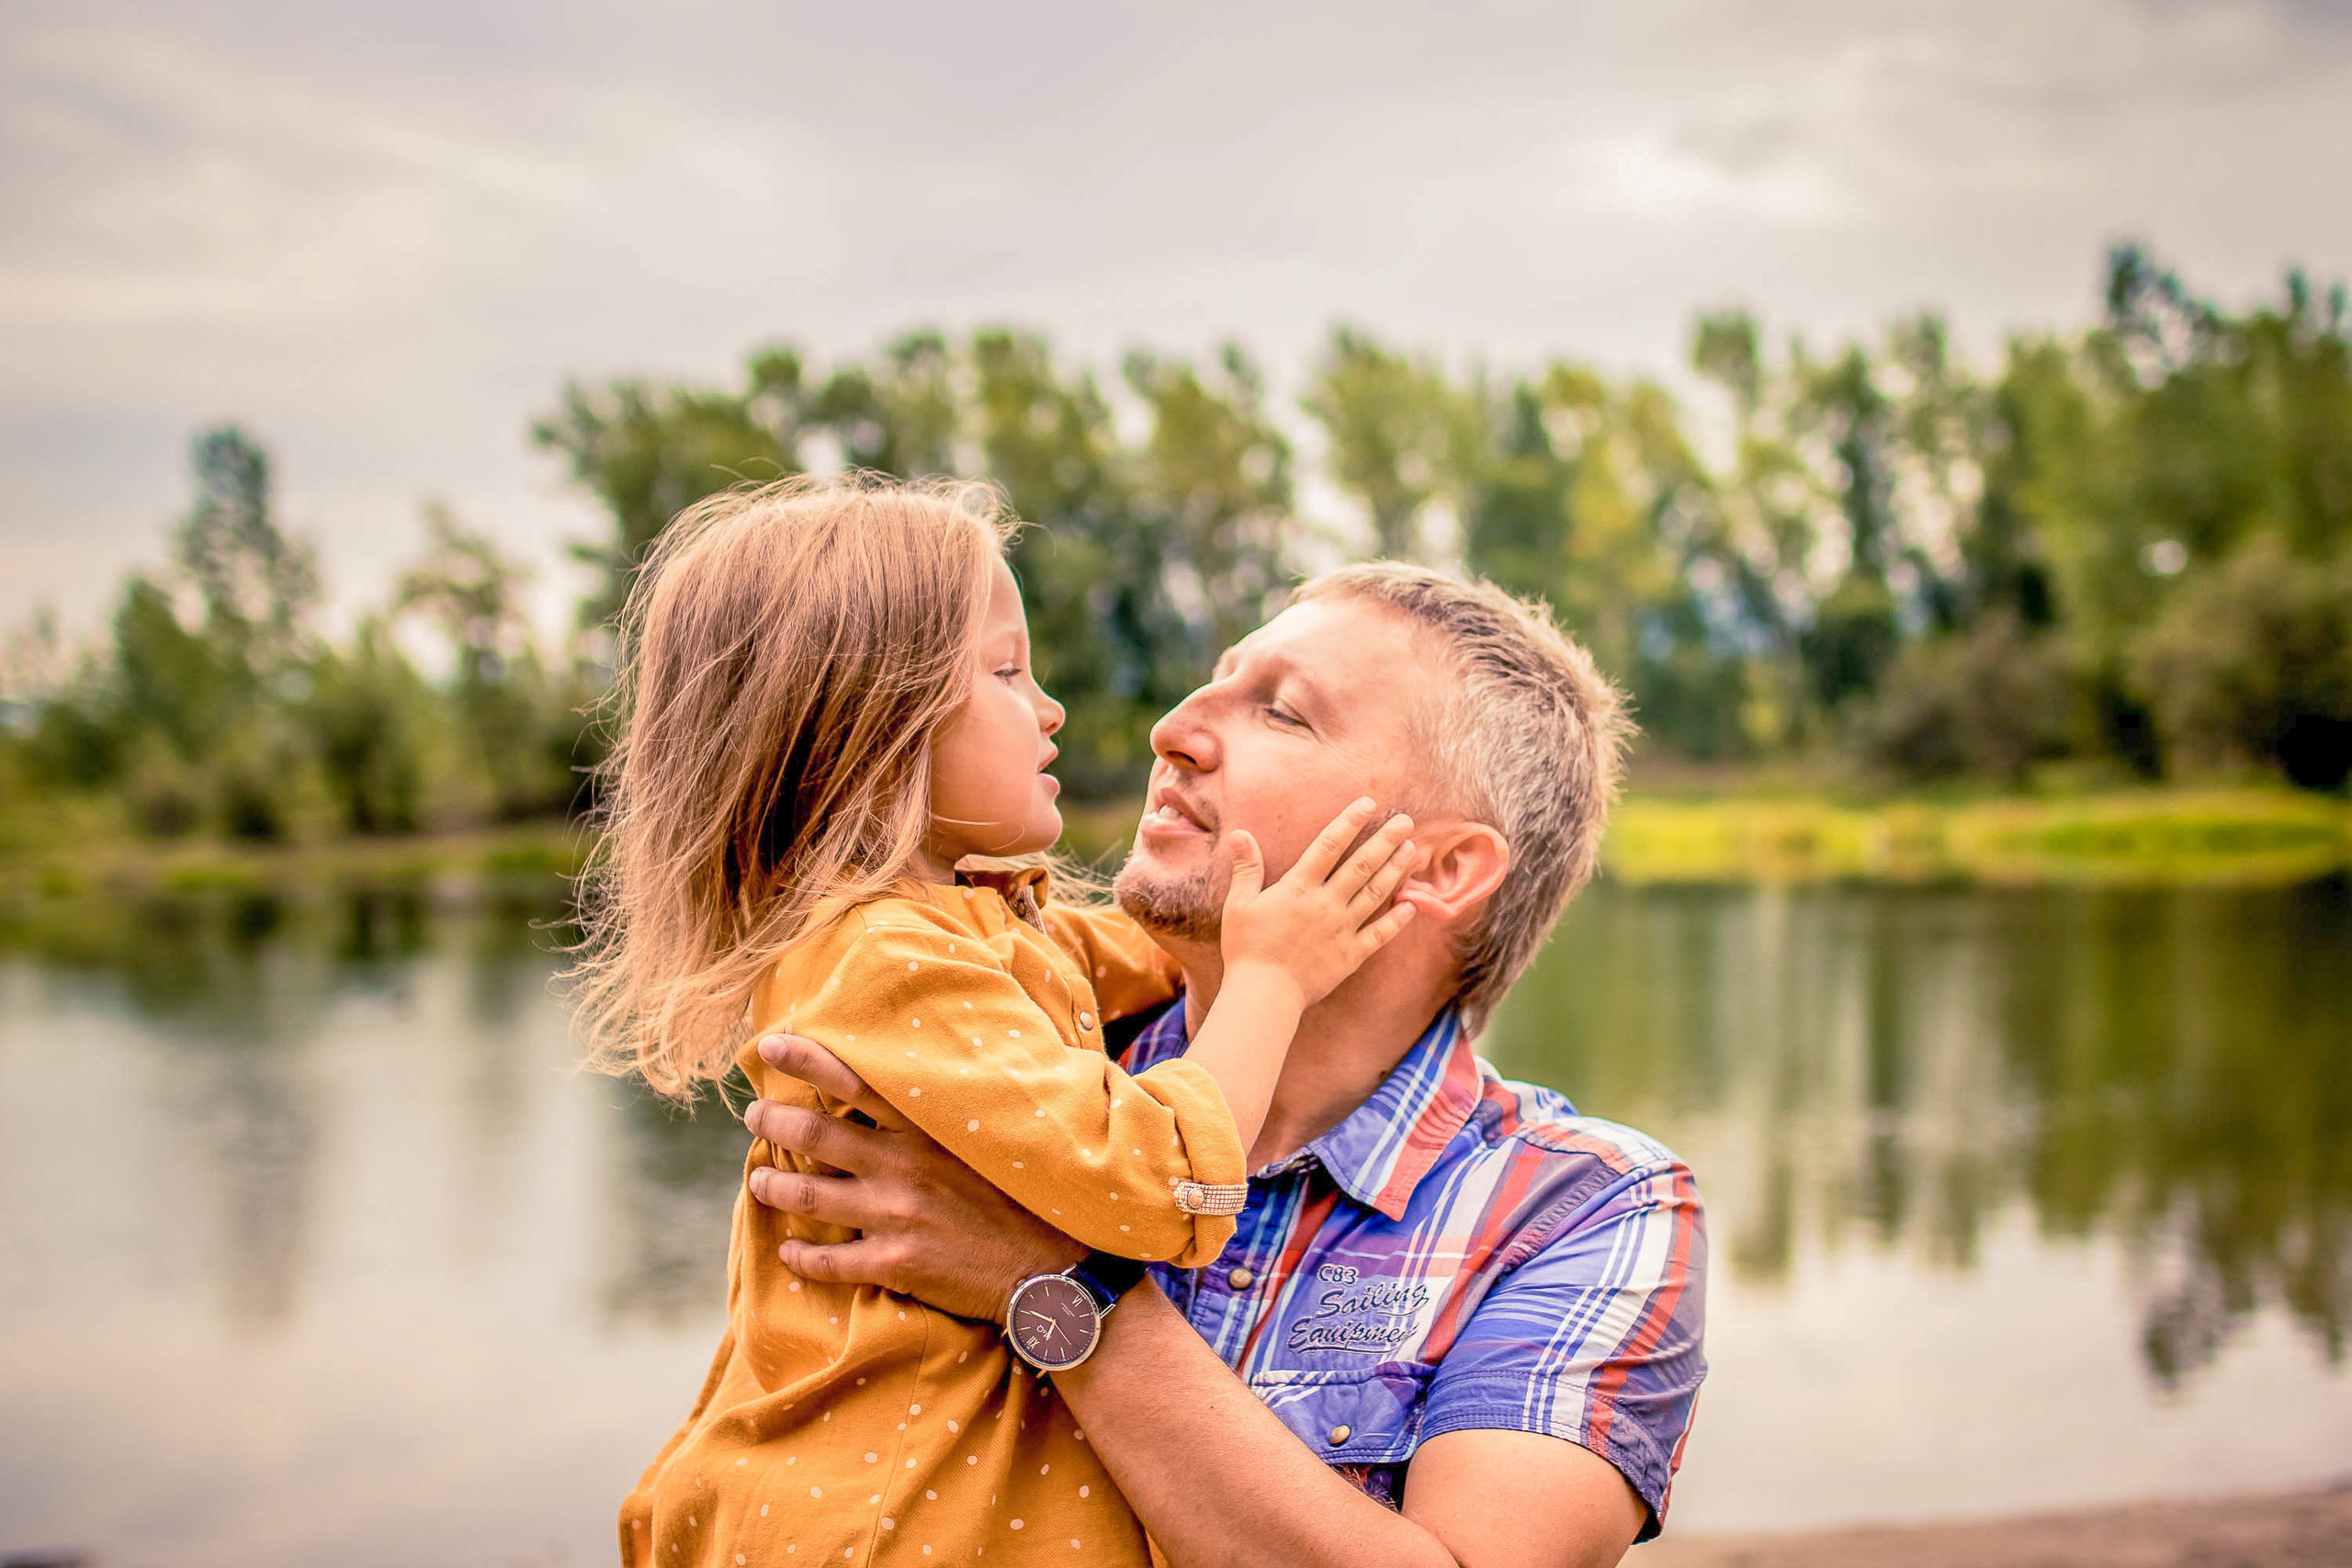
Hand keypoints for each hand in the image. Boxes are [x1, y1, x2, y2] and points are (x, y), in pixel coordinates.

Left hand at [742, 1033, 1084, 1321]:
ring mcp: (895, 1216)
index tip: (771, 1046)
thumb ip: (960, 1104)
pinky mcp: (896, 1263)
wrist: (1054, 1266)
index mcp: (927, 1126)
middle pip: (814, 1136)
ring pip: (808, 1198)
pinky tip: (789, 1253)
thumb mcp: (998, 1132)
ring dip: (772, 1189)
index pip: (853, 1081)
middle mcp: (902, 1165)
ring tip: (757, 1184)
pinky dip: (802, 1258)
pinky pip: (830, 1261)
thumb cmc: (1032, 1191)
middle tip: (754, 1116)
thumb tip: (937, 1070)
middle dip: (773, 1123)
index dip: (807, 1059)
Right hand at [1219, 796, 1421, 1009]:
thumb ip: (1246, 867)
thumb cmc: (1247, 947)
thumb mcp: (1238, 903)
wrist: (1264, 993)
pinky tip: (1411, 905)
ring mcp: (1343, 929)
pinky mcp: (1351, 955)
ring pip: (1376, 893)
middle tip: (1407, 821)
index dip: (1350, 821)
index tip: (1369, 804)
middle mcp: (1327, 903)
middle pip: (1362, 864)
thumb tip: (1240, 834)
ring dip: (1396, 870)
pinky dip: (1397, 920)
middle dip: (1386, 840)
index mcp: (1299, 887)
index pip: (1330, 845)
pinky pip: (1380, 934)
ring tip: (1412, 851)